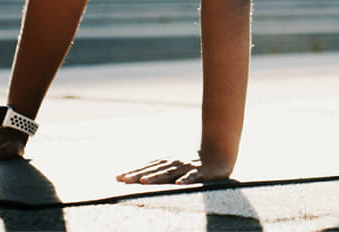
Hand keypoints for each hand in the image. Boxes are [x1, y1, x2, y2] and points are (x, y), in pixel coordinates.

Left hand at [116, 157, 233, 184]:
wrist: (219, 153)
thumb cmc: (194, 161)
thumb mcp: (176, 164)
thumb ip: (160, 169)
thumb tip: (140, 175)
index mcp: (168, 161)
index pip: (148, 167)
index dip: (133, 171)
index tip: (118, 177)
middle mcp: (175, 163)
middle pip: (154, 170)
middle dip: (138, 174)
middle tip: (124, 180)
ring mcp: (187, 167)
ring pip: (170, 173)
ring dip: (157, 177)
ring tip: (144, 181)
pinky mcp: (201, 172)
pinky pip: (193, 176)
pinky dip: (185, 180)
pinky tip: (178, 184)